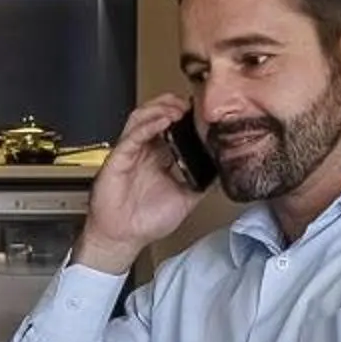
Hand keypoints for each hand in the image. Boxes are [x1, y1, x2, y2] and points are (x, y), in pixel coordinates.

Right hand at [76, 93, 203, 271]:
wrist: (124, 237)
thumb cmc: (146, 220)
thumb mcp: (186, 198)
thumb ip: (202, 182)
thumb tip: (221, 170)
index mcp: (159, 158)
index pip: (172, 127)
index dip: (185, 116)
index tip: (201, 112)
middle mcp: (145, 151)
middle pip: (155, 114)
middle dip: (173, 104)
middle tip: (190, 104)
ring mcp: (131, 152)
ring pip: (142, 118)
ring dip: (160, 109)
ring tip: (178, 109)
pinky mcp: (119, 158)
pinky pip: (133, 135)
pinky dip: (148, 125)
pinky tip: (162, 121)